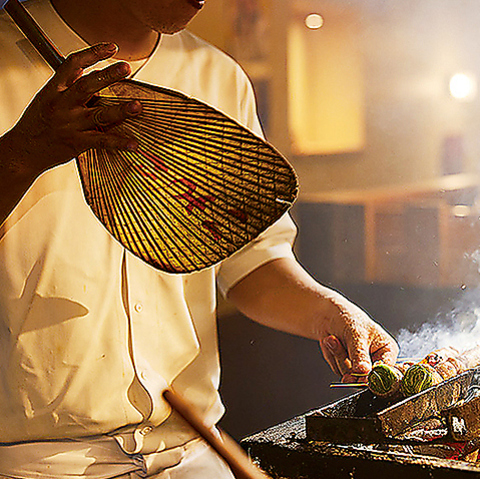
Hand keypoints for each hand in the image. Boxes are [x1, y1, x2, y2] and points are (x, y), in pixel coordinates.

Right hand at [8, 42, 141, 175]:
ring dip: (119, 110)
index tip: (112, 47)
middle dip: (108, 75)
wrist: (24, 150)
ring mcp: (70, 124)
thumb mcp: (46, 97)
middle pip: (87, 85)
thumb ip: (67, 84)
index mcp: (54, 90)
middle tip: (126, 68)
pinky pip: (101, 141)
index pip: (73, 64)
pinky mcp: (77, 142)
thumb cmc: (37, 123)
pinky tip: (133, 144)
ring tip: (136, 106)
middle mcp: (62, 105)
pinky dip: (119, 142)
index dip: (93, 53)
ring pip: (98, 114)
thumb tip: (87, 69)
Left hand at [318, 301, 398, 382]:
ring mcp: (361, 367)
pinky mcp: (347, 368)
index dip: (376, 376)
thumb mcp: (356, 334)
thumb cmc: (348, 319)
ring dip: (339, 357)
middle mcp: (376, 361)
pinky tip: (331, 342)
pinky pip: (339, 371)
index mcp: (387, 350)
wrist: (328, 316)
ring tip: (333, 339)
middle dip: (352, 368)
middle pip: (368, 378)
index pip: (387, 370)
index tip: (363, 375)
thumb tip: (364, 372)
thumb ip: (360, 355)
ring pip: (351, 376)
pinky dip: (333, 356)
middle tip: (345, 356)